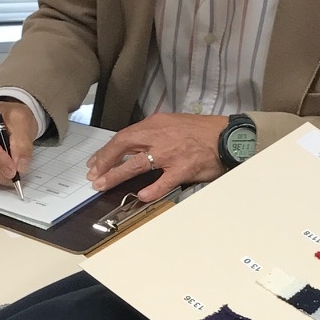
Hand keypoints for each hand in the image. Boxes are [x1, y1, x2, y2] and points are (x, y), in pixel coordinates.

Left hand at [86, 113, 226, 203]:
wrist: (226, 135)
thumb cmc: (200, 131)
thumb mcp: (171, 123)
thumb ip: (152, 134)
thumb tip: (132, 148)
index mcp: (155, 124)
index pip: (123, 136)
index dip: (106, 151)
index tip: (95, 162)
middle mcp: (159, 136)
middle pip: (124, 146)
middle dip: (104, 161)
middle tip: (93, 176)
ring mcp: (170, 153)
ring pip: (137, 163)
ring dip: (117, 175)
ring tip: (103, 185)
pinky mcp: (183, 168)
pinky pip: (163, 181)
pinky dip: (151, 189)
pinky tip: (140, 195)